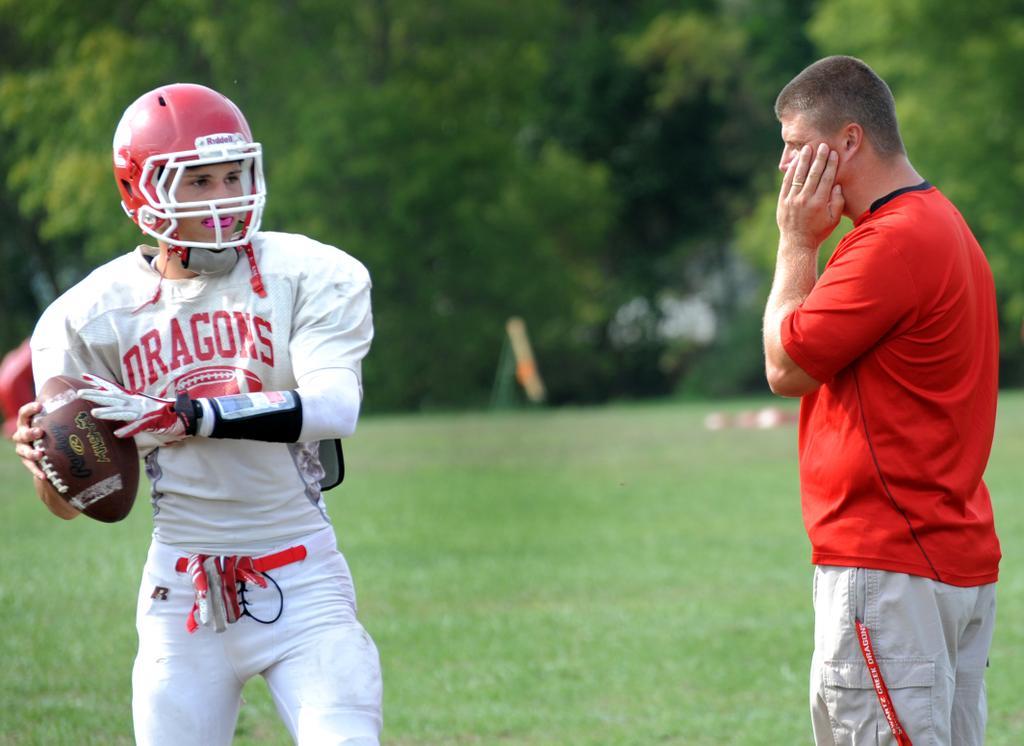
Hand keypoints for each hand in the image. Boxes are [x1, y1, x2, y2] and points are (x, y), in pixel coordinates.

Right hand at [12, 399, 81, 517]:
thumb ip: (70, 409)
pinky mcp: (27, 460)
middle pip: (22, 432)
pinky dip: (37, 470)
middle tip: (40, 432)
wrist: (48, 445)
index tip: (40, 406)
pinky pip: (31, 466)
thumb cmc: (57, 427)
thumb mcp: (60, 417)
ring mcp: (23, 447)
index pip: (25, 412)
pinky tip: (45, 475)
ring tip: (40, 454)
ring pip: (22, 450)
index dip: (30, 409)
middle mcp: (23, 433)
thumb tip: (94, 398)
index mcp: (29, 420)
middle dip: (29, 432)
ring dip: (31, 452)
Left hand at [78, 373, 188, 444]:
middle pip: (113, 398)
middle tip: (80, 393)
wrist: (182, 412)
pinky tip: (118, 434)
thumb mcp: (142, 405)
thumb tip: (114, 405)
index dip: (99, 382)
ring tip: (95, 413)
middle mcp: (135, 402)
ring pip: (123, 411)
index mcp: (132, 397)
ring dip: (109, 412)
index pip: (113, 388)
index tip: (84, 375)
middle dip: (96, 395)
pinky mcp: (150, 421)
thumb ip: (128, 405)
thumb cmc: (160, 411)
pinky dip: (128, 430)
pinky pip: (138, 426)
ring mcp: (142, 411)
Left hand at [777, 143, 844, 249]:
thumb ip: (838, 202)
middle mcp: (805, 199)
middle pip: (813, 174)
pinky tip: (796, 161)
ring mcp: (792, 199)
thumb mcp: (834, 219)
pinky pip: (787, 182)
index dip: (830, 165)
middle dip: (819, 158)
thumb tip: (836, 184)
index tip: (833, 153)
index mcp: (819, 203)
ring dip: (804, 160)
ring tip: (808, 148)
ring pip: (798, 175)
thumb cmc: (819, 231)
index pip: (826, 179)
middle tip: (823, 145)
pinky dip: (791, 170)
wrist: (797, 242)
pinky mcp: (783, 201)